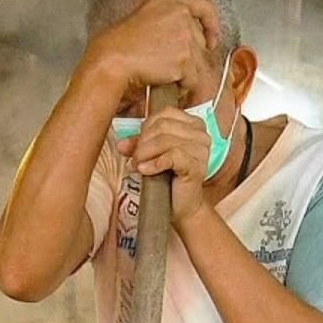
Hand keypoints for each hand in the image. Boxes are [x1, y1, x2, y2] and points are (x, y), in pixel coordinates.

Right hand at [82, 0, 220, 97]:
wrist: (113, 60)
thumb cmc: (121, 43)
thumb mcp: (147, 15)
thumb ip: (170, 19)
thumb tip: (188, 37)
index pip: (205, 8)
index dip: (211, 26)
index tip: (212, 39)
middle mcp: (181, 13)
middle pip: (200, 40)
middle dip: (191, 55)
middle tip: (174, 64)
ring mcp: (185, 36)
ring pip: (198, 61)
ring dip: (185, 72)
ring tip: (165, 73)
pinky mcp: (184, 59)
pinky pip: (192, 78)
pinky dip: (182, 84)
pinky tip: (166, 79)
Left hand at [116, 106, 215, 223]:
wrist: (180, 208)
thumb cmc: (169, 180)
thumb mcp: (152, 156)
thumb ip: (139, 145)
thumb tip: (121, 144)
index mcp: (193, 125)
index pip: (164, 113)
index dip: (146, 128)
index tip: (138, 145)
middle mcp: (201, 134)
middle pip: (162, 126)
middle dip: (143, 143)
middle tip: (135, 159)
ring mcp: (201, 150)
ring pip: (165, 140)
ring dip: (145, 153)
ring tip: (138, 166)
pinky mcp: (196, 165)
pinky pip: (171, 156)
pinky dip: (154, 163)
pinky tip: (145, 170)